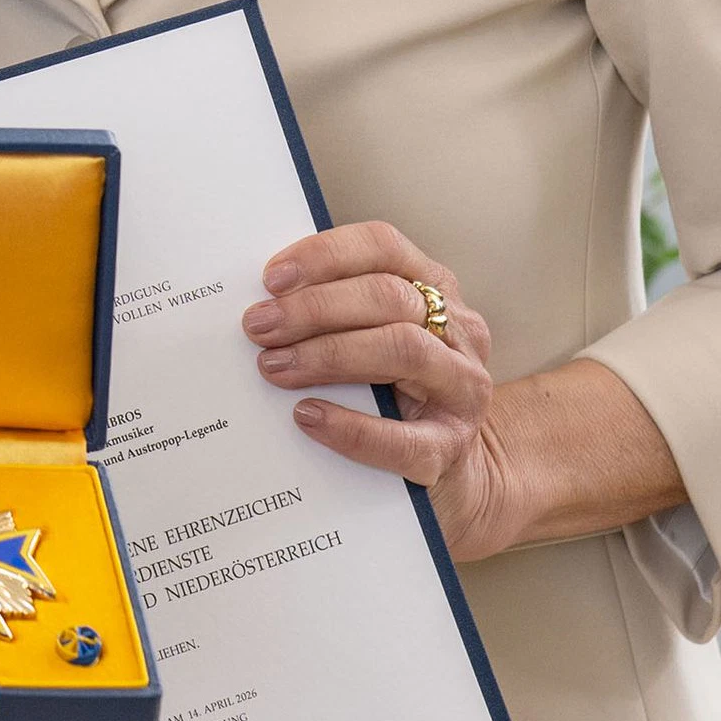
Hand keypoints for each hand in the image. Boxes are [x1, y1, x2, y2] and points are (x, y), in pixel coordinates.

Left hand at [242, 221, 512, 555]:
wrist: (454, 473)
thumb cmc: (395, 391)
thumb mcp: (375, 337)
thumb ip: (336, 312)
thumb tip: (261, 303)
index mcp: (435, 290)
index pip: (384, 248)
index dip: (326, 255)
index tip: (272, 278)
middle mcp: (458, 332)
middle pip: (388, 297)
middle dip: (314, 308)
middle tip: (259, 325)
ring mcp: (462, 390)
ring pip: (403, 350)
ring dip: (328, 354)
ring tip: (274, 366)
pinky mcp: (451, 448)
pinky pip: (403, 437)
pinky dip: (350, 426)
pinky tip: (307, 417)